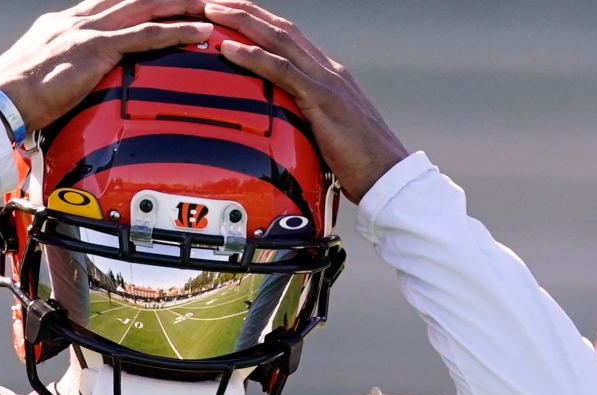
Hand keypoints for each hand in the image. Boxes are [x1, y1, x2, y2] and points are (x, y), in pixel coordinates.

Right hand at [0, 0, 212, 131]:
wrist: (1, 102)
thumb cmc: (16, 99)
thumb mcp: (43, 76)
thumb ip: (64, 71)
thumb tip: (74, 84)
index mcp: (66, 23)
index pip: (111, 4)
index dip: (140, 1)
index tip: (162, 1)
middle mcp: (79, 19)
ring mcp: (89, 31)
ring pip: (146, 9)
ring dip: (180, 5)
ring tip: (210, 4)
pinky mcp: (97, 49)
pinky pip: (147, 36)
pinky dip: (177, 31)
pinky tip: (199, 30)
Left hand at [203, 1, 407, 202]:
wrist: (387, 175)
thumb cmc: (356, 162)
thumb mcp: (323, 133)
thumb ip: (302, 119)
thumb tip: (276, 125)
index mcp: (326, 75)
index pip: (286, 38)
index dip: (257, 22)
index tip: (227, 13)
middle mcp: (326, 70)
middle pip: (280, 29)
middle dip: (244, 11)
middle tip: (210, 1)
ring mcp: (326, 81)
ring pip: (280, 39)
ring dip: (243, 22)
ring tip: (212, 12)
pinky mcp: (323, 99)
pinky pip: (283, 71)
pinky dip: (254, 57)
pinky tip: (229, 49)